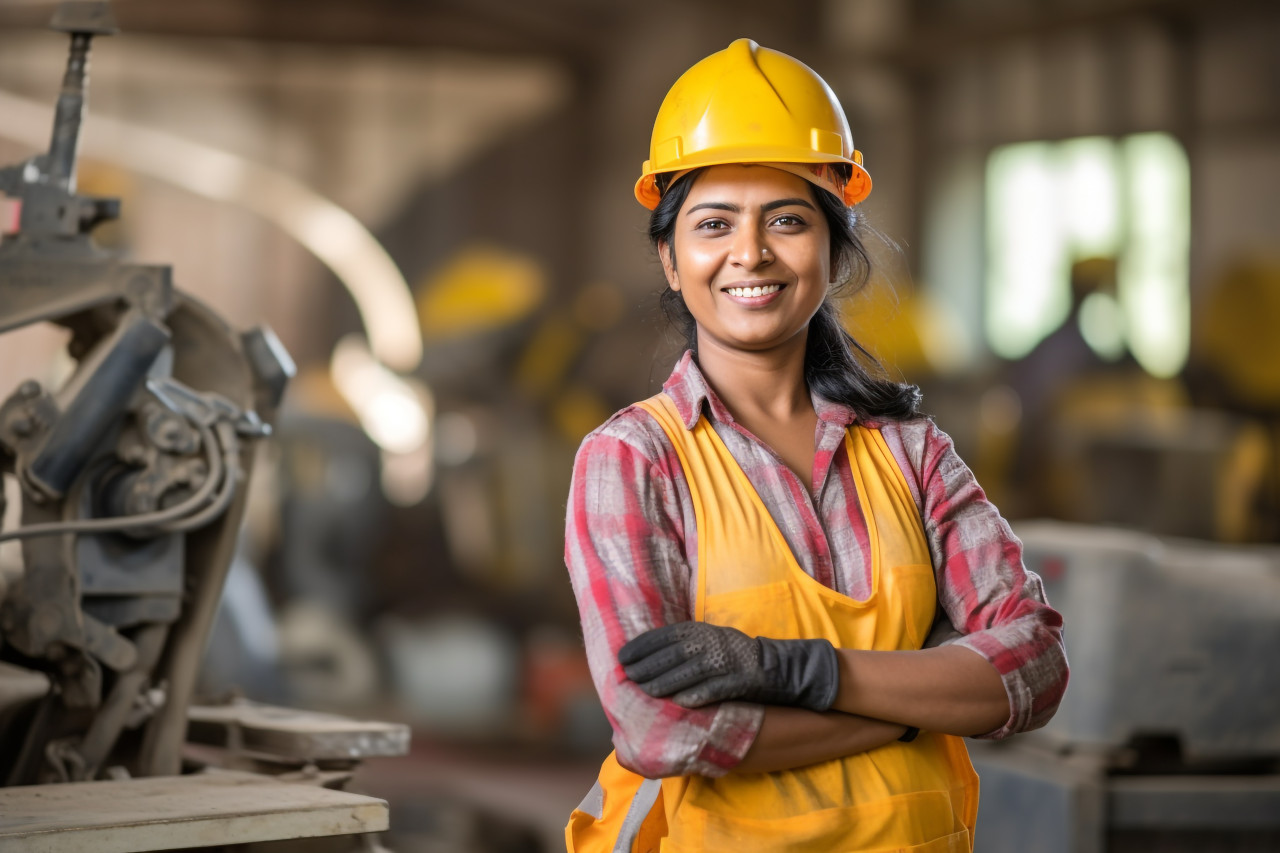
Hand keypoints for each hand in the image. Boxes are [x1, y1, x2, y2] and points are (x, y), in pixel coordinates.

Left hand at [618, 622, 838, 710]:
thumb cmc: (732, 655)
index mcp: (702, 631)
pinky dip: (697, 695)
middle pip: (674, 654)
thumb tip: (647, 657)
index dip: (643, 645)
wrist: (775, 666)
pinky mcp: (739, 681)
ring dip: (666, 682)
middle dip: (649, 665)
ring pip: (690, 671)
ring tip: (646, 692)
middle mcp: (712, 643)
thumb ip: (683, 646)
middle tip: (629, 677)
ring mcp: (726, 661)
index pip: (666, 635)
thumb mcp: (709, 641)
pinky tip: (680, 703)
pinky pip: (715, 689)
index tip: (622, 656)